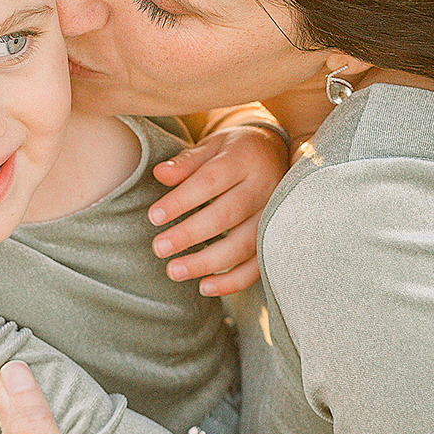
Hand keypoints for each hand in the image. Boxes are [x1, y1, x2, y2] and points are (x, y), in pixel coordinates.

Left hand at [146, 115, 289, 295]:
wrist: (279, 155)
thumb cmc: (236, 152)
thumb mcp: (213, 146)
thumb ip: (187, 162)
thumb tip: (160, 174)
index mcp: (244, 159)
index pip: (209, 181)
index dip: (181, 200)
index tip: (154, 217)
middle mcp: (264, 187)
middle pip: (227, 215)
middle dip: (190, 234)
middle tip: (159, 248)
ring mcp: (275, 215)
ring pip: (244, 244)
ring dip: (208, 262)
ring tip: (174, 271)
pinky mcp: (278, 238)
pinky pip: (258, 265)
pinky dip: (233, 281)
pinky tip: (204, 286)